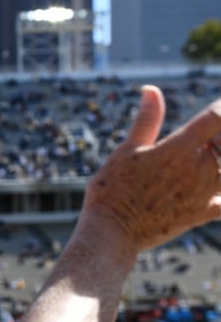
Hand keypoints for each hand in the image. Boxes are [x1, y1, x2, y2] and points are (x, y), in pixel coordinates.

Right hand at [81, 86, 220, 253]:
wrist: (112, 232)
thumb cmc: (113, 189)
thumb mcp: (126, 151)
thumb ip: (147, 120)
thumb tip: (152, 89)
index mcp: (178, 148)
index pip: (216, 117)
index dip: (220, 109)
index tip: (215, 109)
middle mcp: (197, 168)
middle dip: (216, 137)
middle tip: (202, 140)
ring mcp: (204, 191)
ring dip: (218, 159)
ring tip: (203, 158)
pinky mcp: (204, 212)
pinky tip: (213, 187)